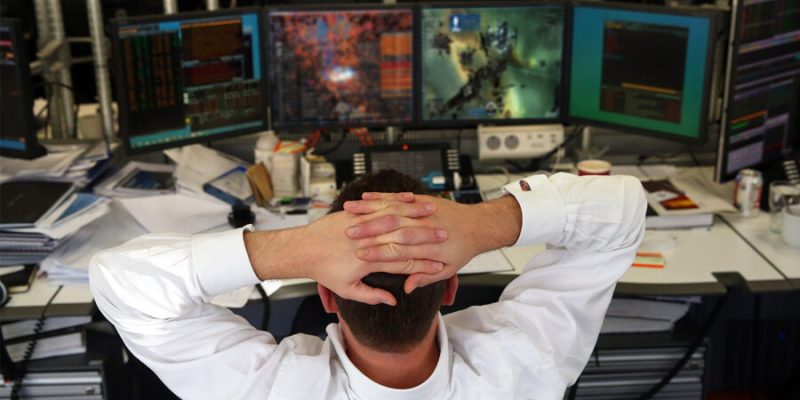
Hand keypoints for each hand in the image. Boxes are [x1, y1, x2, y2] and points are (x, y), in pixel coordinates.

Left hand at [289, 194, 447, 304]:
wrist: (303, 249)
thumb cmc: (324, 270)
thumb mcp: (347, 289)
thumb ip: (371, 295)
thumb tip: (393, 299)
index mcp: (368, 262)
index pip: (402, 263)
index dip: (424, 264)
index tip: (441, 264)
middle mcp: (367, 241)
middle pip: (403, 238)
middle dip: (427, 237)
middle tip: (446, 235)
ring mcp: (361, 224)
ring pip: (394, 217)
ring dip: (416, 214)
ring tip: (435, 213)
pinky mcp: (355, 213)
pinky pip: (379, 204)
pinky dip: (397, 200)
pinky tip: (413, 198)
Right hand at [345, 194, 521, 292]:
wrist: (479, 226)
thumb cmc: (462, 249)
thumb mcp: (448, 269)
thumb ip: (425, 278)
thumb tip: (406, 288)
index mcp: (427, 248)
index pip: (397, 252)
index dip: (377, 253)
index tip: (358, 255)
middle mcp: (422, 227)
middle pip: (390, 229)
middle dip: (367, 230)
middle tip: (347, 234)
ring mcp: (422, 212)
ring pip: (391, 210)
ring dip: (369, 210)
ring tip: (349, 212)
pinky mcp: (422, 201)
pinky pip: (398, 198)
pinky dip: (381, 197)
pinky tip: (364, 197)